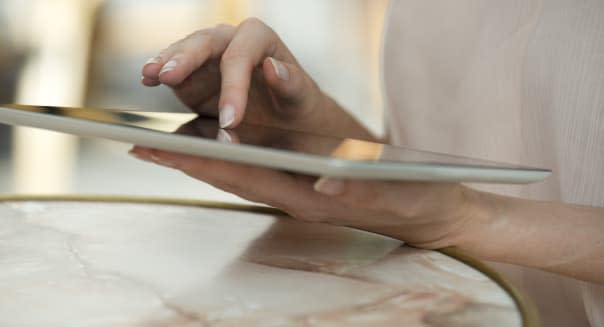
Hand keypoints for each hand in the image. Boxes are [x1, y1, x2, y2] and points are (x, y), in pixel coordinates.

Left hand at [129, 146, 483, 249]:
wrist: (432, 213)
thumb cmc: (418, 197)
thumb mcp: (396, 189)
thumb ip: (362, 187)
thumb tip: (327, 182)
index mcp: (311, 197)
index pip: (246, 177)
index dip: (201, 163)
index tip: (159, 151)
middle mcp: (297, 196)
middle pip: (232, 177)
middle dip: (186, 162)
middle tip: (140, 146)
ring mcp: (300, 193)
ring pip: (242, 175)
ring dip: (203, 160)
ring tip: (164, 146)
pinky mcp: (308, 186)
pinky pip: (261, 172)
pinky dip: (232, 160)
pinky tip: (218, 149)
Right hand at [141, 18, 372, 139]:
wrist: (289, 121)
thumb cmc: (299, 106)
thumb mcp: (303, 100)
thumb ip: (290, 83)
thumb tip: (272, 67)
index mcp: (261, 40)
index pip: (242, 55)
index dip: (234, 85)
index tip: (230, 119)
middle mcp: (232, 42)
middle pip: (205, 42)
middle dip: (186, 58)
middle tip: (169, 76)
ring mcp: (209, 58)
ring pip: (184, 52)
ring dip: (166, 62)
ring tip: (150, 74)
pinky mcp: (193, 77)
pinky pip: (174, 72)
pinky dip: (160, 73)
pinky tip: (148, 78)